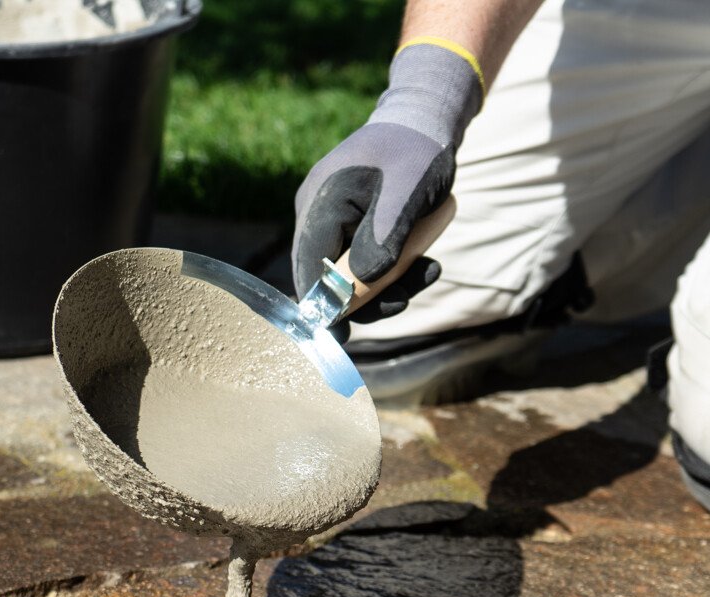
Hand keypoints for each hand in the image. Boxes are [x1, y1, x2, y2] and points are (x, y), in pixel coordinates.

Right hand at [292, 41, 482, 323]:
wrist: (424, 122)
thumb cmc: (416, 150)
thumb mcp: (408, 190)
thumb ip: (386, 233)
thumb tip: (366, 280)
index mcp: (321, 202)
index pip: (309, 266)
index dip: (322, 304)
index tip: (340, 335)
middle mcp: (315, 217)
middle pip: (324, 278)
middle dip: (365, 299)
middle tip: (404, 300)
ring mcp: (331, 226)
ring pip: (346, 277)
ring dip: (386, 287)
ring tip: (428, 272)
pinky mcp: (349, 233)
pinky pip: (362, 266)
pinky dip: (391, 274)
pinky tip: (423, 265)